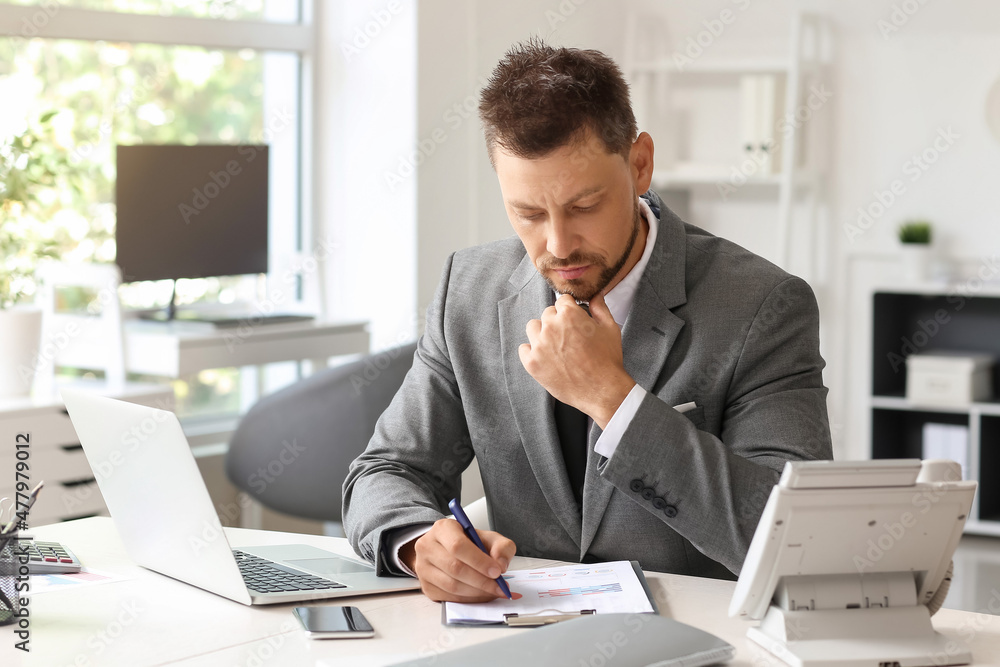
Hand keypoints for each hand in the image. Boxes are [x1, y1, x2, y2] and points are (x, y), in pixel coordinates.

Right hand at [400, 518, 515, 602]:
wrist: (448, 550)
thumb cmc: (469, 544)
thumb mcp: (488, 538)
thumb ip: (501, 547)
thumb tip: (501, 564)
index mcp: (443, 529)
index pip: (458, 546)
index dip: (479, 561)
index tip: (497, 571)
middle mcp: (427, 546)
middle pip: (454, 568)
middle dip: (481, 580)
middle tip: (499, 586)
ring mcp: (423, 568)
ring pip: (451, 586)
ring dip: (476, 592)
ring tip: (492, 591)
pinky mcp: (425, 586)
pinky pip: (448, 597)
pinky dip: (468, 599)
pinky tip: (480, 595)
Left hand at [518, 293, 635, 428]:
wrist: (602, 390)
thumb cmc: (608, 359)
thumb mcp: (610, 328)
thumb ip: (600, 307)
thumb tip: (594, 295)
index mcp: (569, 314)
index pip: (562, 301)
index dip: (570, 310)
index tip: (573, 320)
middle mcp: (551, 326)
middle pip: (547, 314)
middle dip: (557, 321)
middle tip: (569, 337)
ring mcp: (539, 345)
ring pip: (533, 328)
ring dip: (542, 333)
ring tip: (556, 346)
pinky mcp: (532, 363)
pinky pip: (524, 349)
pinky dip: (532, 351)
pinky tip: (545, 357)